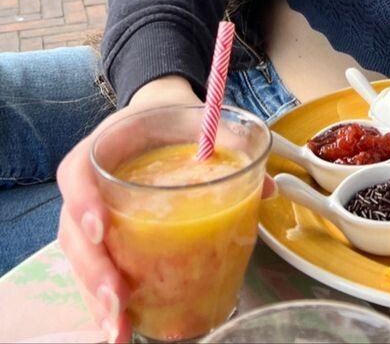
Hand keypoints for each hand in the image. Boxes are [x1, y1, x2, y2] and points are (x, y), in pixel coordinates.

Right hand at [56, 77, 277, 342]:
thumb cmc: (172, 120)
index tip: (101, 226)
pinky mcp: (107, 242)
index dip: (83, 200)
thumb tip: (266, 188)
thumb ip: (228, 143)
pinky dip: (105, 305)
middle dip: (93, 269)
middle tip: (117, 295)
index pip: (76, 172)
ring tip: (120, 327)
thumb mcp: (195, 119)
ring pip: (81, 261)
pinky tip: (123, 328)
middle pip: (72, 230)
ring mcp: (94, 217)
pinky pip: (96, 275)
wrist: (161, 117)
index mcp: (104, 146)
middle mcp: (91, 185)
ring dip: (97, 298)